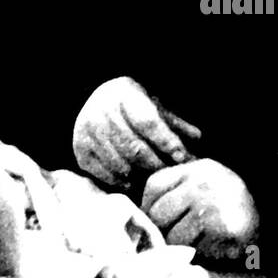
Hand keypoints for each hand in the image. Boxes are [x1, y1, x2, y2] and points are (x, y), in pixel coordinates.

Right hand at [72, 76, 201, 187]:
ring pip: (119, 163)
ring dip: (140, 176)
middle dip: (156, 163)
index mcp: (124, 93)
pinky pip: (104, 173)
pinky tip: (135, 183)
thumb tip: (197, 138)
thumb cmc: (133, 108)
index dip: (166, 141)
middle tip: (171, 175)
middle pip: (133, 146)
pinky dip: (122, 182)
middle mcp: (101, 110)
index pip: (147, 122)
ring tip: (156, 182)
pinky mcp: (80, 151)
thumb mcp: (154, 107)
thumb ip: (175, 123)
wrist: (94, 101)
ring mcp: (87, 131)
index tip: (181, 157)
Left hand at [141, 159, 258, 263]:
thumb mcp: (209, 186)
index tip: (163, 221)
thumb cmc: (238, 209)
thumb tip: (143, 217)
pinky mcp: (223, 229)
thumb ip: (180, 192)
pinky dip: (204, 254)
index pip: (154, 186)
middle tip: (183, 238)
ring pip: (175, 237)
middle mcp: (203, 182)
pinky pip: (196, 250)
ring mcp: (212, 204)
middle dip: (166, 231)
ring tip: (205, 243)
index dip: (151, 208)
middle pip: (159, 213)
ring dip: (185, 246)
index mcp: (198, 168)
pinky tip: (219, 248)